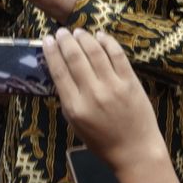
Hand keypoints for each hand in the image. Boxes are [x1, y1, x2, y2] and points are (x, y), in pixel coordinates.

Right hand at [43, 28, 164, 173]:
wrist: (135, 151)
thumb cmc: (102, 141)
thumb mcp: (76, 125)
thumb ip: (68, 99)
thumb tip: (60, 72)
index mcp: (75, 107)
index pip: (59, 72)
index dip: (52, 52)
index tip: (47, 40)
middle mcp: (92, 94)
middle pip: (75, 58)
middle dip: (66, 41)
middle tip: (62, 32)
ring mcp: (113, 86)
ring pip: (95, 52)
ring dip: (84, 38)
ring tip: (78, 31)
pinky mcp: (131, 82)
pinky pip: (117, 55)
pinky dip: (107, 42)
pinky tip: (100, 36)